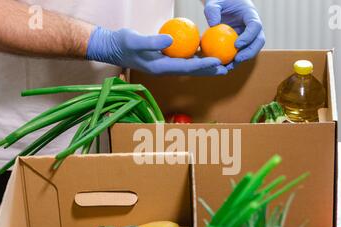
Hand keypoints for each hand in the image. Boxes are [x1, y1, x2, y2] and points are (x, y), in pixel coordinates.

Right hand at [86, 27, 227, 75]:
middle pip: (192, 71)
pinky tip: (205, 52)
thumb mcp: (135, 41)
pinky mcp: (165, 60)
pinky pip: (184, 60)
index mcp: (160, 68)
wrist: (113, 48)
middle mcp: (166, 69)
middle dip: (209, 70)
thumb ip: (152, 42)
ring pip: (190, 67)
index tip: (217, 62)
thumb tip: (170, 40)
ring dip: (205, 66)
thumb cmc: (122, 44)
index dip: (203, 65)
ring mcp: (165, 66)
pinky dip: (196, 58)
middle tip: (226, 67)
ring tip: (221, 63)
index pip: (186, 68)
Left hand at [204, 0, 264, 68]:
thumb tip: (213, 24)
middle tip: (237, 59)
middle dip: (250, 52)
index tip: (237, 45)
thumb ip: (212, 10)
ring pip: (252, 50)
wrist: (222, 5)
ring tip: (230, 66)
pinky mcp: (243, 43)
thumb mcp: (214, 2)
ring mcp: (250, 36)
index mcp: (250, 14)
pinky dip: (234, 61)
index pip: (255, 26)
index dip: (249, 36)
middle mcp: (253, 27)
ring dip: (243, 59)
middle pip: (259, 41)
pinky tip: (224, 66)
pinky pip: (241, 53)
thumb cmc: (219, 1)